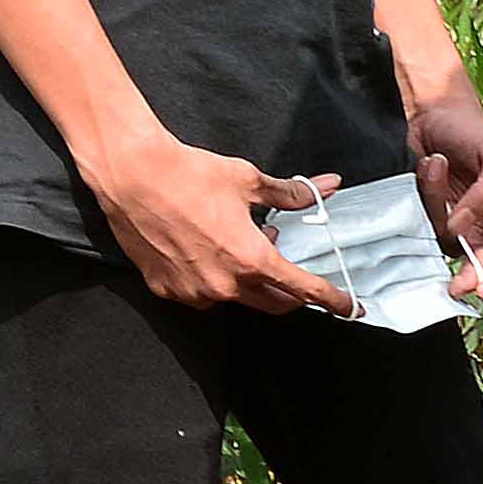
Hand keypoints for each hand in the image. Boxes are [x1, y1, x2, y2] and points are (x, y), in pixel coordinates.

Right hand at [88, 131, 359, 315]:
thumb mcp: (249, 181)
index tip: (349, 308)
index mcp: (252, 259)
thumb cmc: (191, 175)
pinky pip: (202, 294)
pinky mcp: (167, 290)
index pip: (303, 290)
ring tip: (239, 243)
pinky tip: (206, 251)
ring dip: (248, 281)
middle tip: (292, 272)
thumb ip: (291, 194)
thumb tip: (326, 187)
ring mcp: (194, 293)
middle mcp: (225, 285)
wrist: (133, 175)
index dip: (331, 299)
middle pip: (274, 304)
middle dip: (290, 293)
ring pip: (237, 299)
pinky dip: (213, 278)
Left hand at [407, 76, 482, 302]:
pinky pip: (424, 223)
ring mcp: (455, 218)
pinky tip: (428, 167)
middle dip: (470, 275)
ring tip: (435, 164)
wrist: (434, 111)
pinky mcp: (430, 212)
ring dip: (437, 206)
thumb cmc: (472, 128)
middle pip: (481, 261)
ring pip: (447, 240)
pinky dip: (424, 198)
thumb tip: (462, 227)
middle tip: (455, 287)